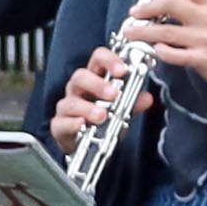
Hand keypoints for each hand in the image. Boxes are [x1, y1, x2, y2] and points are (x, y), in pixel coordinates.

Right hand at [48, 40, 135, 156]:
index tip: (122, 70)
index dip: (109, 61)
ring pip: (71, 101)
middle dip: (97, 84)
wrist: (88, 146)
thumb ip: (133, 103)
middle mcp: (78, 89)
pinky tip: (81, 125)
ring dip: (87, 108)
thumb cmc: (103, 120)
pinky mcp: (59, 126)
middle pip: (81, 76)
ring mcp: (67, 107)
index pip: (98, 59)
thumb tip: (147, 98)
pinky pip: (61, 123)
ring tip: (102, 115)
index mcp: (95, 78)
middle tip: (114, 94)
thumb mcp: (122, 110)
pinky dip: (72, 124)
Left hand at [117, 0, 206, 103]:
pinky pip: (175, 54)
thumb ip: (197, 2)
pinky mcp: (202, 59)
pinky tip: (155, 51)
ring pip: (166, 31)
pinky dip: (162, 52)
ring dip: (143, 31)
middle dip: (147, 6)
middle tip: (134, 11)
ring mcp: (204, 39)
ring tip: (130, 33)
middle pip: (171, 2)